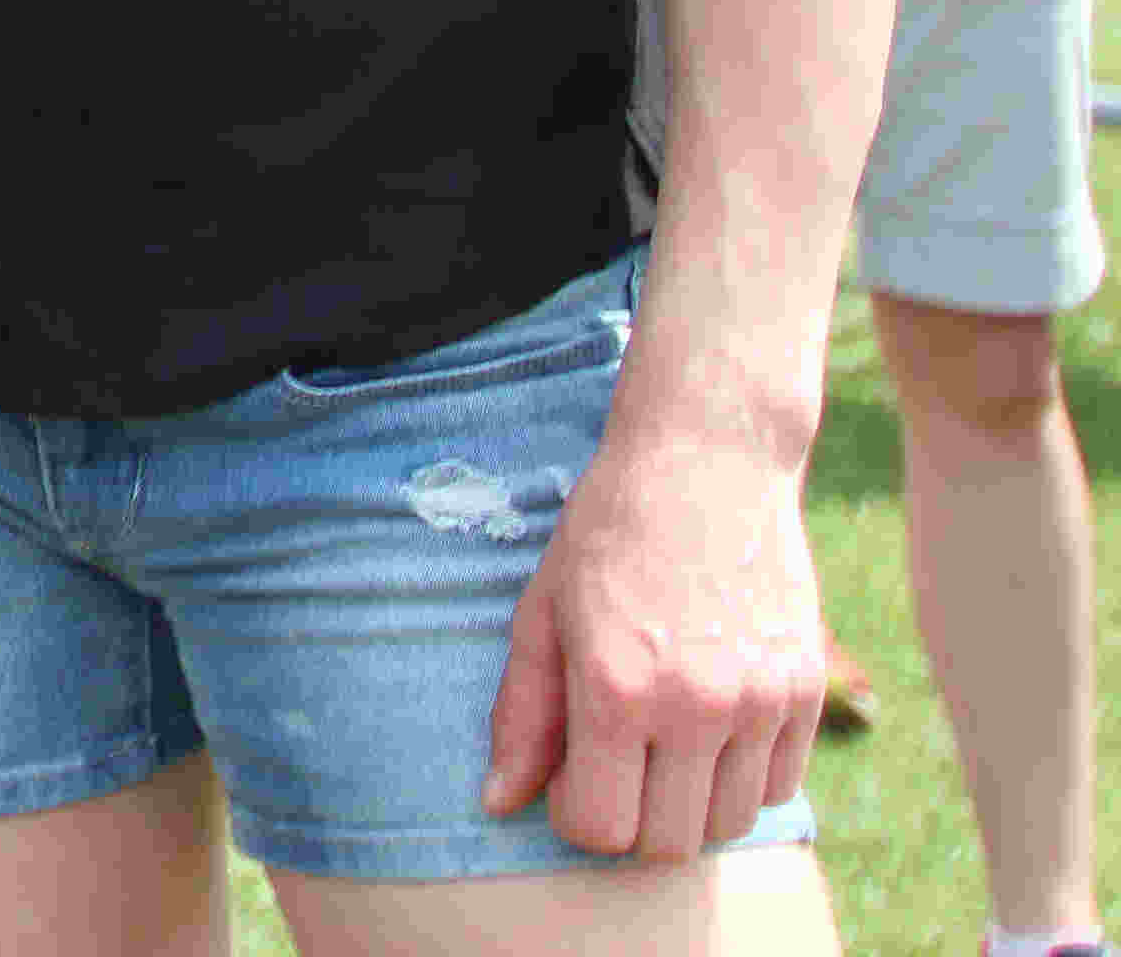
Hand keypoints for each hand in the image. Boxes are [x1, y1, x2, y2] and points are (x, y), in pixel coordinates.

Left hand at [480, 420, 823, 859]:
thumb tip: (498, 803)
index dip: (575, 815)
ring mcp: (762, 701)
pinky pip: (781, 788)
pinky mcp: (809, 690)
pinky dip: (743, 779)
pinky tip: (712, 728)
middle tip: (614, 766)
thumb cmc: (606, 536)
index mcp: (616, 688)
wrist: (707, 464)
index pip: (601, 829)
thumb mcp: (542, 615)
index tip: (570, 777)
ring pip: (730, 825)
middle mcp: (697, 705)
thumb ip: (522, 717)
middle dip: (631, 820)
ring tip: (662, 747)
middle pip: (667, 843)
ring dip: (690, 807)